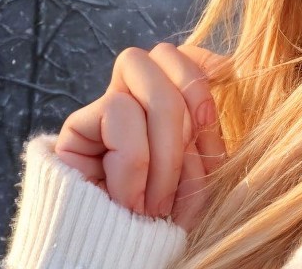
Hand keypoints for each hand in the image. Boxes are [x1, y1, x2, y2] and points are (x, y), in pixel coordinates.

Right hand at [55, 42, 227, 229]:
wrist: (113, 264)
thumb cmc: (162, 225)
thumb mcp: (199, 177)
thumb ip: (206, 135)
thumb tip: (218, 79)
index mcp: (166, 105)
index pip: (183, 56)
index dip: (202, 60)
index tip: (225, 76)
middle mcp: (134, 99)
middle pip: (163, 52)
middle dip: (192, 93)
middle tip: (199, 146)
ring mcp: (103, 110)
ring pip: (142, 73)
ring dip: (164, 139)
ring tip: (159, 197)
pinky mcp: (76, 129)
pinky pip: (117, 110)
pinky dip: (134, 160)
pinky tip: (132, 200)